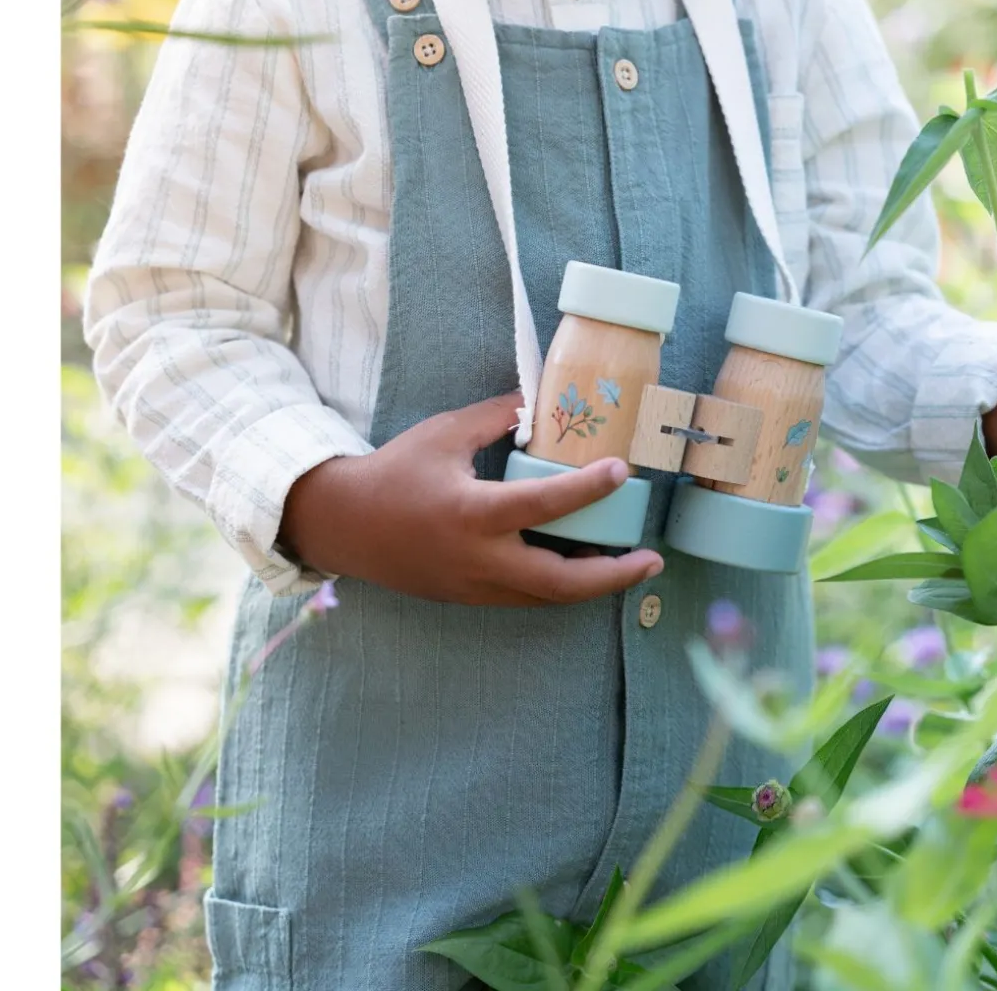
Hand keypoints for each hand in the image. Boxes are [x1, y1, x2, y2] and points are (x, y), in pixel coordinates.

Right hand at [277, 392, 663, 605]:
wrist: (344, 525)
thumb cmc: (395, 472)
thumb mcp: (445, 432)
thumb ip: (498, 416)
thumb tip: (542, 398)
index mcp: (472, 513)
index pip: (543, 505)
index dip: (588, 489)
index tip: (621, 470)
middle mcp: (479, 559)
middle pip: (560, 582)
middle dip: (612, 575)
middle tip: (651, 558)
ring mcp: (475, 586)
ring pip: (546, 597)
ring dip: (591, 584)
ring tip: (628, 562)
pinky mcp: (469, 597)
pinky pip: (524, 597)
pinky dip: (557, 584)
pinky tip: (580, 564)